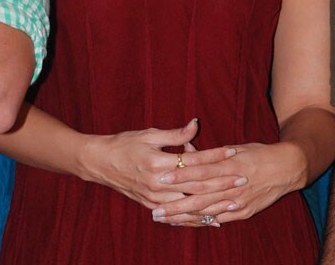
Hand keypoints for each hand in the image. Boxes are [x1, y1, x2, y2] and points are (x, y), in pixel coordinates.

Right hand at [76, 119, 238, 209]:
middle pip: (197, 184)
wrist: (101, 163)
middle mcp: (158, 183)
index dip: (214, 155)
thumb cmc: (124, 144)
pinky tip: (213, 218)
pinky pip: (179, 215)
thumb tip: (195, 125)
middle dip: (222, 181)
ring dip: (214, 204)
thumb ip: (175, 134)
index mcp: (158, 162)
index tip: (233, 151)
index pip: (193, 159)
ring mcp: (156, 198)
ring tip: (235, 202)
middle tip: (243, 178)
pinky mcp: (153, 206)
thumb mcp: (149, 134)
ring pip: (191, 204)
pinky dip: (197, 217)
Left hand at [151, 141, 306, 226]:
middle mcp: (232, 184)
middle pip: (200, 195)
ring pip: (207, 210)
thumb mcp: (232, 147)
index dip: (180, 174)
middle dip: (176, 203)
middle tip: (155, 209)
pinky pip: (219, 218)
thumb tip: (185, 149)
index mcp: (228, 164)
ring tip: (165, 219)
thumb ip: (207, 153)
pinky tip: (186, 223)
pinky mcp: (244, 211)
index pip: (200, 170)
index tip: (161, 177)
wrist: (286, 168)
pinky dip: (202, 222)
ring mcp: (239, 201)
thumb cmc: (256, 153)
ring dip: (185, 216)